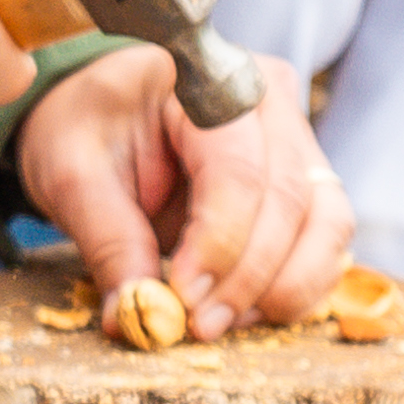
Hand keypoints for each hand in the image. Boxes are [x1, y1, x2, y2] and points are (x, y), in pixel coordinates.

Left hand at [10, 51, 349, 337]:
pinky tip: (244, 312)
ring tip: (220, 321)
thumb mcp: (75, 174)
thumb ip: (108, 240)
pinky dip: (297, 286)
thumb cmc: (89, 127)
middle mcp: (269, 103)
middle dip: (248, 276)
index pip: (237, 168)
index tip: (182, 298)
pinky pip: (327, 241)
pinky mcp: (308, 182)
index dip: (219, 242)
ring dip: (283, 287)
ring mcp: (298, 141)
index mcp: (206, 79)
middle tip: (199, 325)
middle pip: (290, 198)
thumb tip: (130, 315)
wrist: (106, 112)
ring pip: (327, 223)